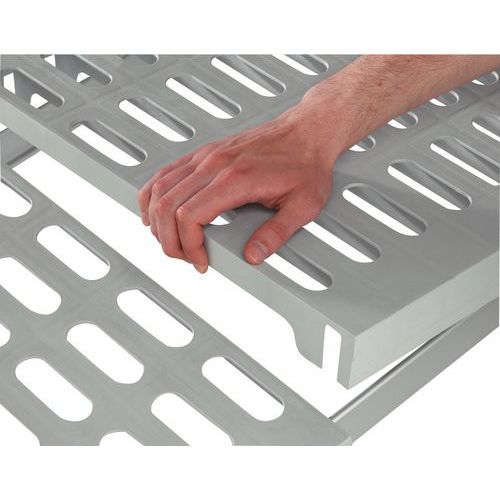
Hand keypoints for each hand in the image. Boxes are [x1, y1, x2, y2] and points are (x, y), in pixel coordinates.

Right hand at [138, 105, 338, 272]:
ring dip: (156, 219)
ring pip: (160, 188)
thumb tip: (252, 256)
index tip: (201, 262)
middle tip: (185, 258)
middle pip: (167, 205)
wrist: (307, 132)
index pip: (189, 216)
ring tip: (169, 241)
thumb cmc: (306, 164)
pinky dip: (153, 194)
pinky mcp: (205, 153)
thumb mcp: (303, 205)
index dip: (188, 246)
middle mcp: (214, 164)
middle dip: (169, 240)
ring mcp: (206, 156)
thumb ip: (276, 233)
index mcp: (236, 179)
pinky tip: (155, 209)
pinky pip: (166, 172)